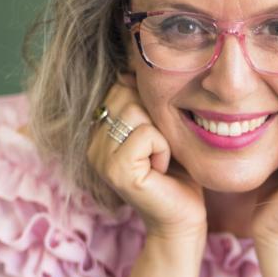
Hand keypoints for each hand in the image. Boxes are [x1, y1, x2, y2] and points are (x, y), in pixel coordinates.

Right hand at [88, 76, 206, 241]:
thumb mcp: (161, 128)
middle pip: (125, 93)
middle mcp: (93, 143)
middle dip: (155, 117)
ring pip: (135, 110)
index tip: (156, 136)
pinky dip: (163, 149)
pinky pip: (146, 134)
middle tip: (161, 150)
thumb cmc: (179, 173)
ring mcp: (101, 158)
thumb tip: (136, 59)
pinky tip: (161, 170)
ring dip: (161, 134)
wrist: (183, 217)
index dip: (148, 103)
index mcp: (99, 131)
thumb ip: (144, 101)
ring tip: (161, 159)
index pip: (119, 84)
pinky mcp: (117, 171)